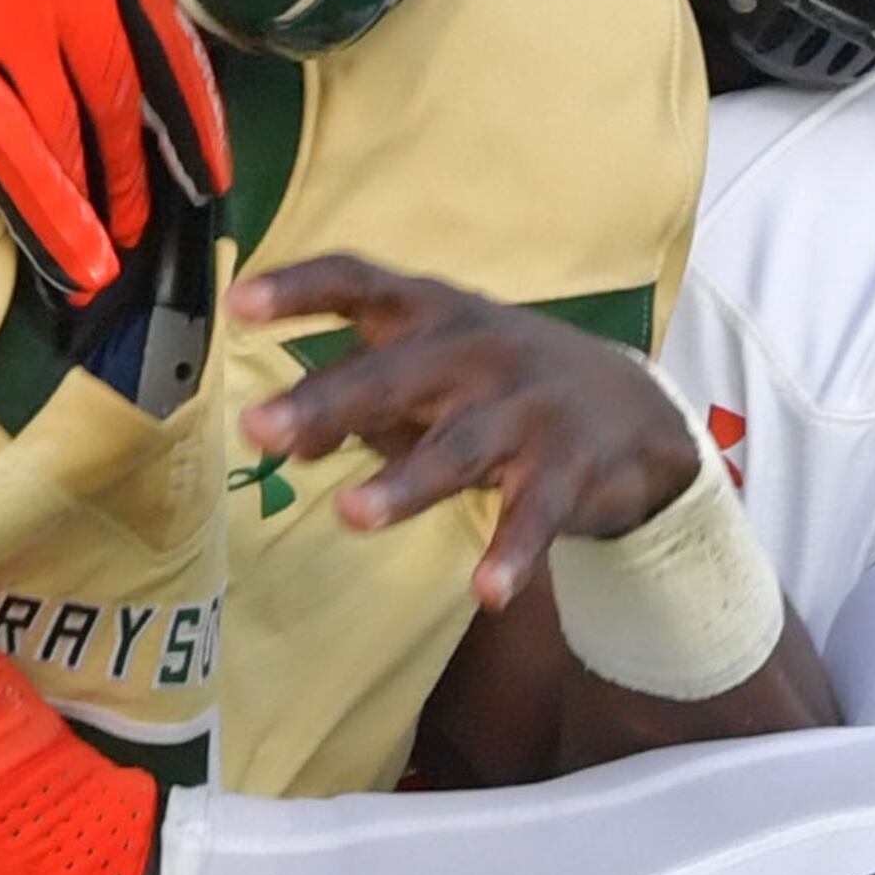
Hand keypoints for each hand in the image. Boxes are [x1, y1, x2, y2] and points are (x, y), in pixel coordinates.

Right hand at [0, 0, 230, 300]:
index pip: (163, 40)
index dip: (191, 116)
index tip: (207, 167)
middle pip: (118, 98)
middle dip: (138, 170)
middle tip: (145, 218)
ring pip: (66, 136)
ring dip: (93, 201)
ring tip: (106, 249)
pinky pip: (7, 159)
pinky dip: (49, 220)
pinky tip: (76, 265)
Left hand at [232, 255, 701, 606]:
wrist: (635, 408)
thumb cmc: (499, 382)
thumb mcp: (427, 376)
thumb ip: (355, 401)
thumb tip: (285, 442)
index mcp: (430, 314)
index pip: (359, 283)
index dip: (300, 290)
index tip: (240, 303)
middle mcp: (475, 350)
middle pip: (394, 374)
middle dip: (327, 402)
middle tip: (261, 430)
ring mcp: (526, 407)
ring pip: (458, 446)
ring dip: (406, 482)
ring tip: (353, 514)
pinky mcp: (570, 466)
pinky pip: (535, 514)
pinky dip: (513, 552)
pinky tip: (488, 591)